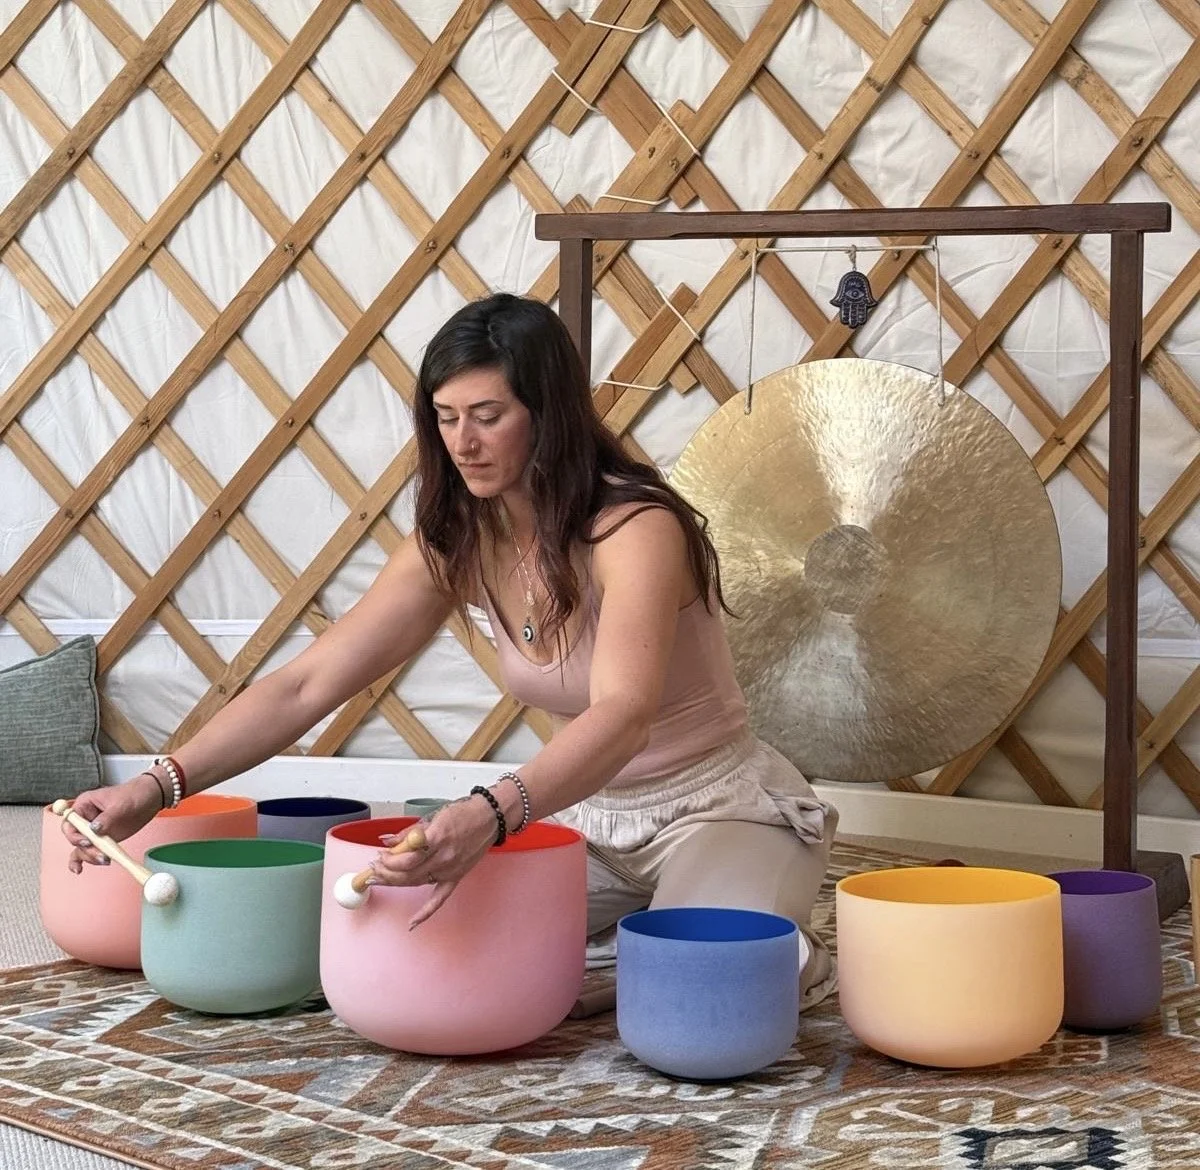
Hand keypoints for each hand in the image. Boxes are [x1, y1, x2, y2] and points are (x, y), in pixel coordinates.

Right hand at [62, 775, 162, 873]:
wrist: (150, 798)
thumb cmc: (134, 794)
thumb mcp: (120, 804)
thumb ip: (107, 817)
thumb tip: (94, 830)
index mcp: (84, 805)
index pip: (69, 823)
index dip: (74, 834)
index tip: (87, 842)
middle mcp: (85, 819)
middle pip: (75, 839)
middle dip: (87, 849)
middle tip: (102, 855)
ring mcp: (93, 830)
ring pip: (82, 848)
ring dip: (90, 856)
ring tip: (106, 859)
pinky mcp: (102, 839)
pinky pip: (88, 851)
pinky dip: (83, 860)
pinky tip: (80, 869)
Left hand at [370, 795, 497, 928]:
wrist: (490, 817)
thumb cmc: (464, 813)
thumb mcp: (433, 816)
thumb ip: (409, 832)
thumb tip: (388, 840)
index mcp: (436, 839)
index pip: (405, 858)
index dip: (388, 860)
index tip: (380, 856)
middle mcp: (443, 857)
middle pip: (407, 874)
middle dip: (385, 873)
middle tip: (373, 870)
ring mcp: (450, 869)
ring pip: (417, 883)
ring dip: (395, 883)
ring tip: (380, 880)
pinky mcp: (456, 876)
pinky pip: (440, 898)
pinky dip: (426, 912)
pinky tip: (413, 922)